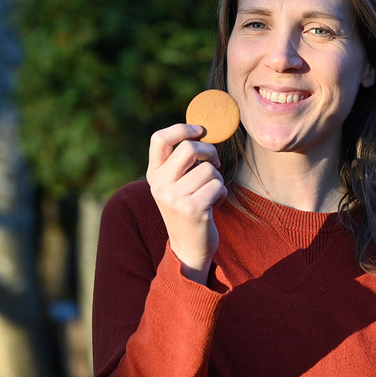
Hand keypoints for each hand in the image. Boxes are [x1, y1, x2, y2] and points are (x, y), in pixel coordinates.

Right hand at [146, 124, 226, 284]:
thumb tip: (201, 130)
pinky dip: (222, 193)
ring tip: (210, 193)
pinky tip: (214, 205)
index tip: (200, 131)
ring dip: (217, 178)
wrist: (189, 248)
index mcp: (153, 175)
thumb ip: (182, 161)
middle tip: (215, 163)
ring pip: (208, 169)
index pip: (159, 139)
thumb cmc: (188, 208)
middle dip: (210, 152)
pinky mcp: (192, 209)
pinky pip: (217, 185)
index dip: (181, 128)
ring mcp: (174, 198)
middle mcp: (159, 185)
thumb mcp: (177, 184)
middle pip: (189, 148)